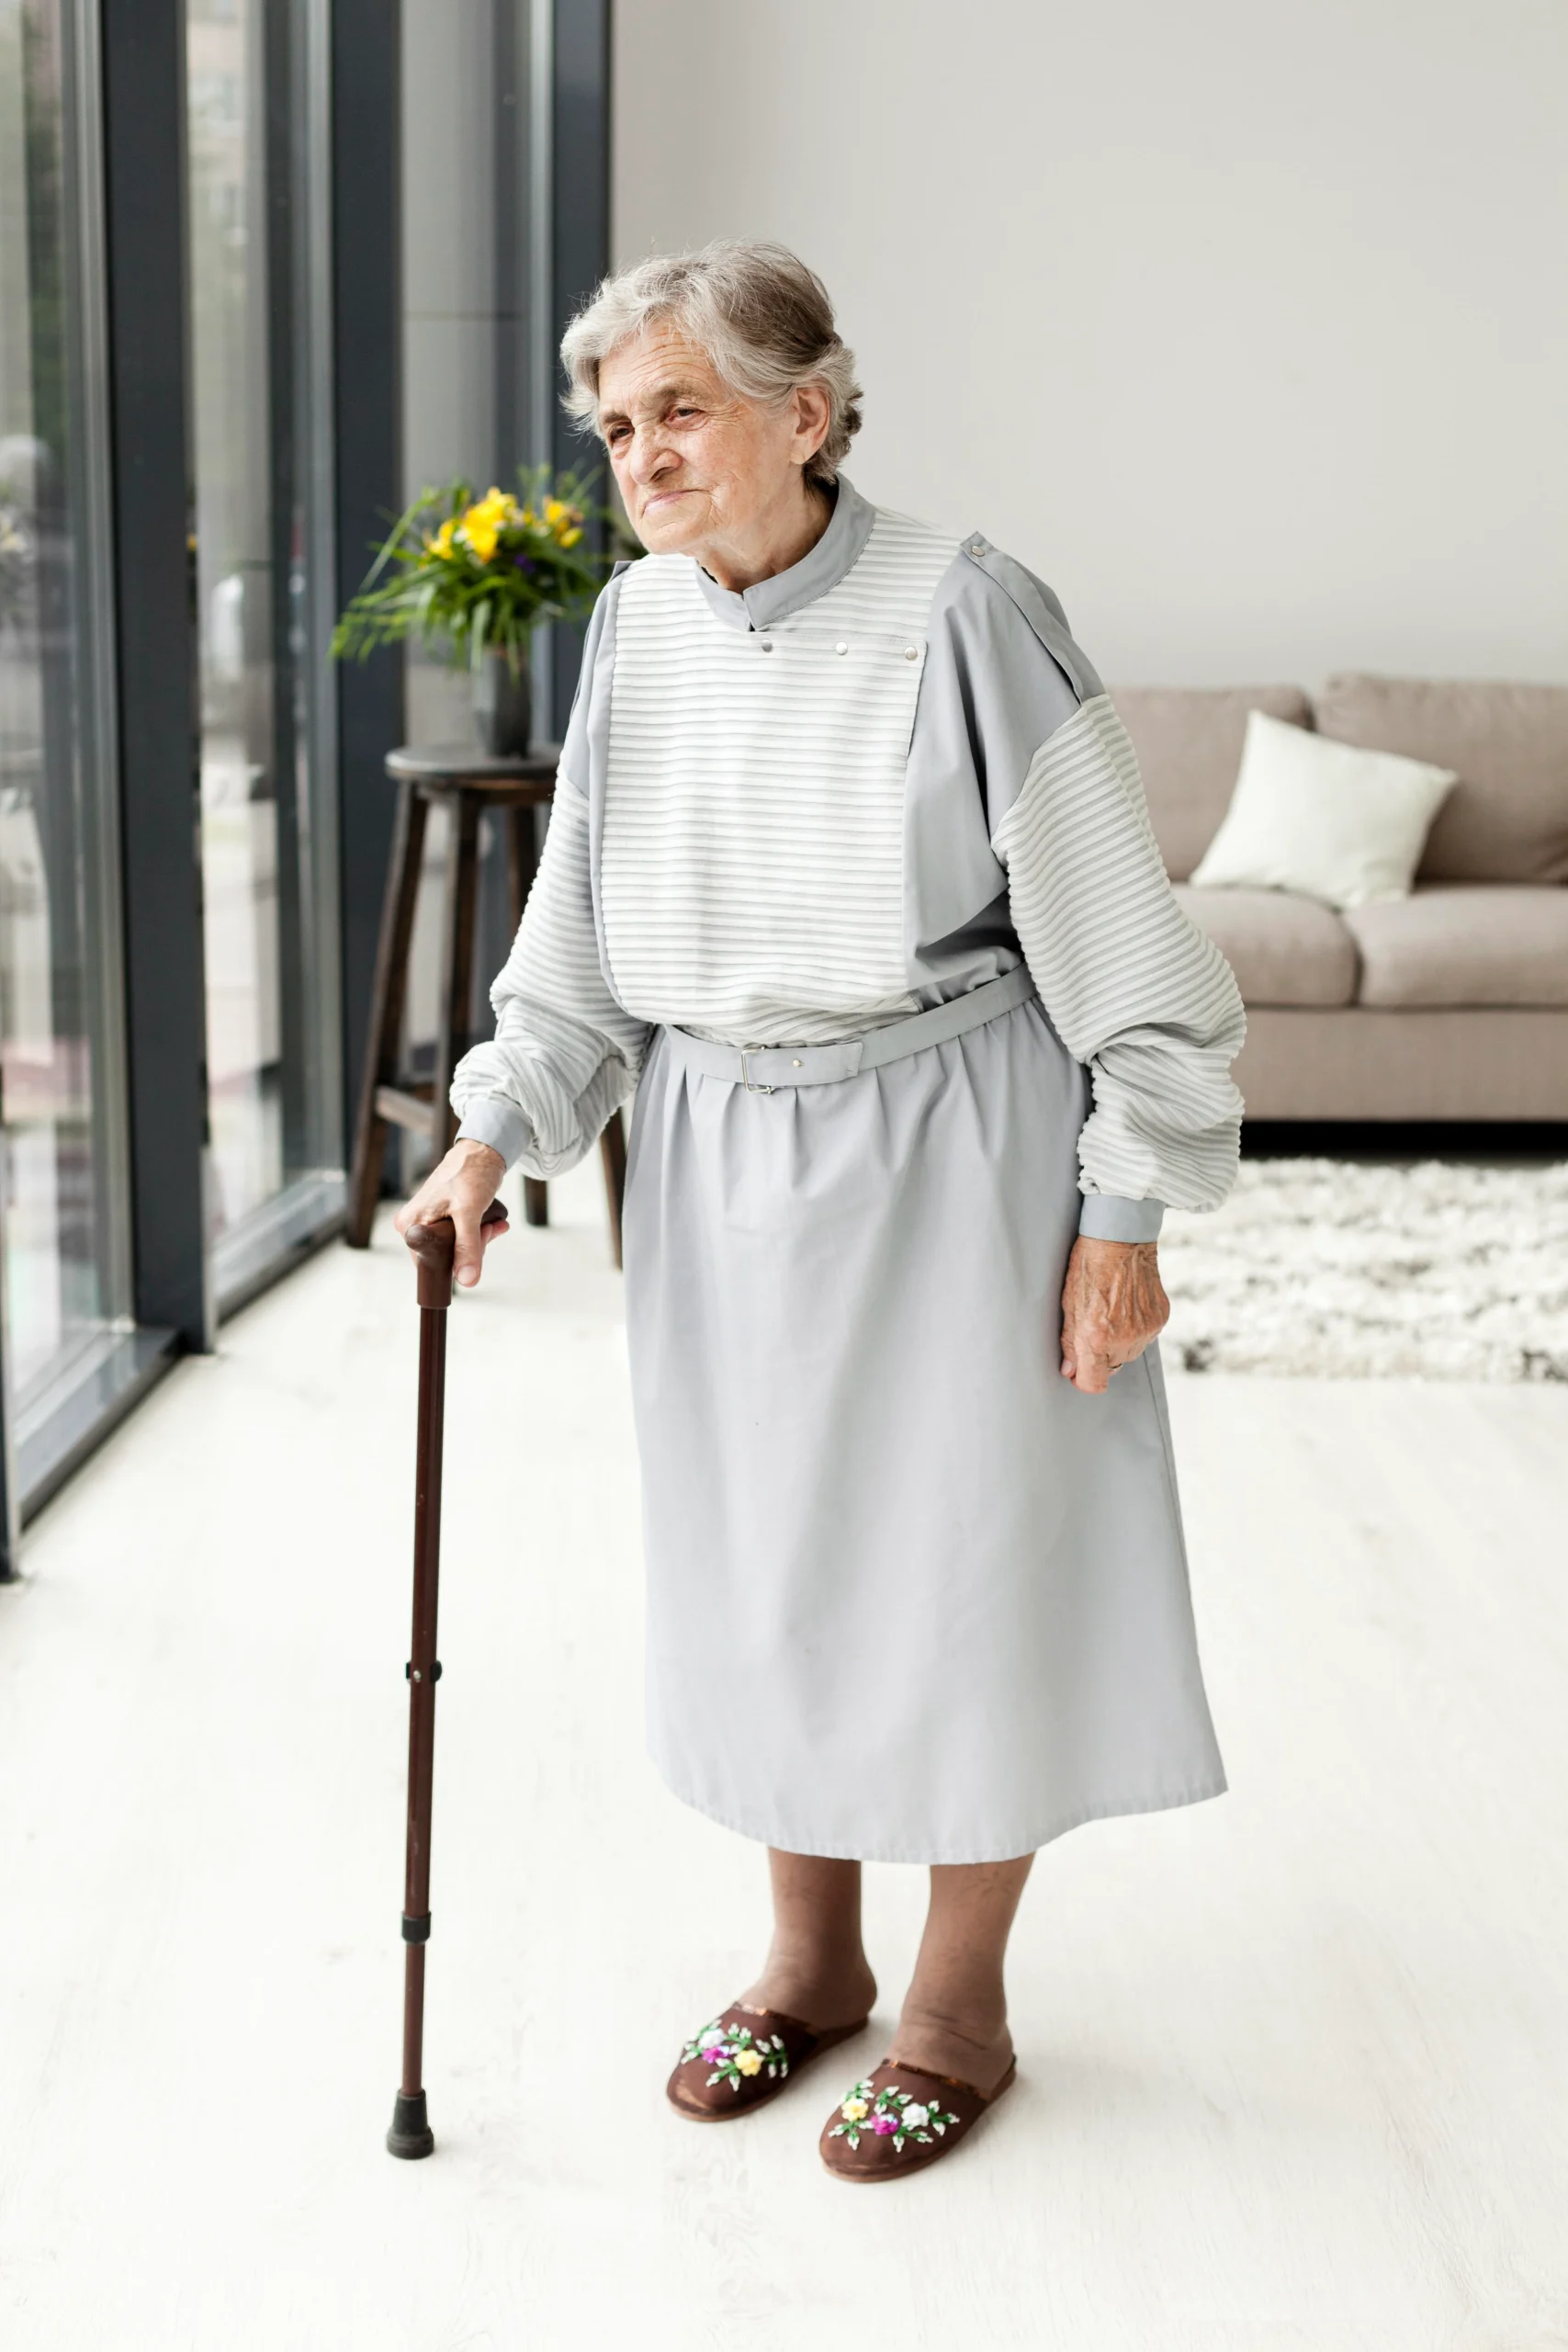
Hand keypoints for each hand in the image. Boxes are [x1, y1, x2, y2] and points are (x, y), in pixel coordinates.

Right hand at [393, 1138, 508, 1288]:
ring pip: (456, 1246)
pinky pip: (461, 1234)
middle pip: (444, 1255)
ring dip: (480, 1239)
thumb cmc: (470, 1172)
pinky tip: (494, 1223)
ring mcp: (428, 1220)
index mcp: (411, 1224)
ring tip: (493, 1224)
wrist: (481, 1150)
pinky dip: (479, 1232)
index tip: (477, 1247)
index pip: (430, 1262)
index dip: (456, 1262)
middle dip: (472, 1247)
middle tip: (488, 1230)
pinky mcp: (442, 1216)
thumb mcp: (470, 1213)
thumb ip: (468, 1247)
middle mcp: (414, 1223)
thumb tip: (466, 1280)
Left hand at [1059, 1237, 1168, 1394]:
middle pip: (1112, 1368)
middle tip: (1094, 1326)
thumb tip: (1070, 1369)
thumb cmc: (1090, 1265)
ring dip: (1119, 1342)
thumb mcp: (1069, 1303)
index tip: (1079, 1371)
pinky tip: (1127, 1305)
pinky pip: (1146, 1336)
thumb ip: (1069, 1342)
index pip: (1094, 1383)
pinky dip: (1136, 1328)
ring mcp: (1146, 1329)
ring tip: (1111, 1311)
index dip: (1084, 1380)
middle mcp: (1124, 1338)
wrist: (1123, 1238)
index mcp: (1096, 1337)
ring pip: (1130, 1353)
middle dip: (1101, 1355)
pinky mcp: (1160, 1319)